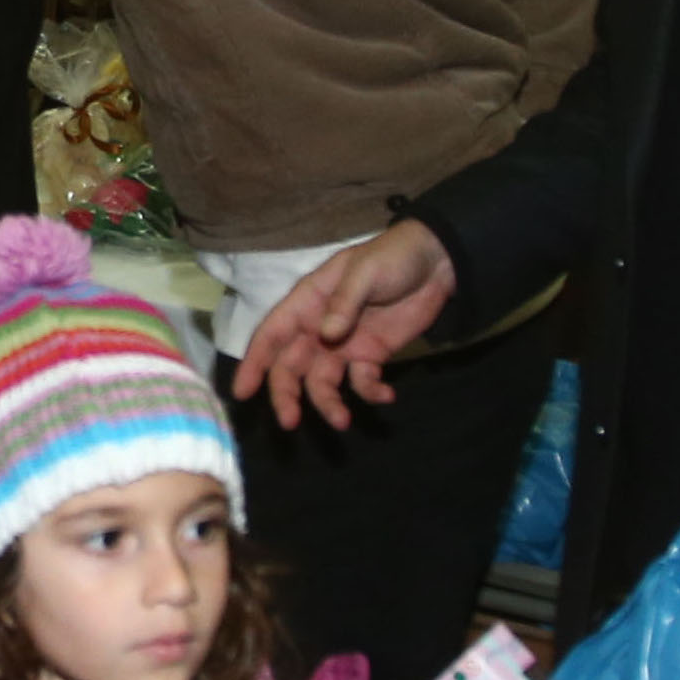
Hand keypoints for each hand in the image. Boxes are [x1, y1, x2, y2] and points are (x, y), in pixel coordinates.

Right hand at [230, 219, 455, 431]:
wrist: (437, 263)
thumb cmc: (392, 258)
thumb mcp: (365, 272)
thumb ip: (345, 302)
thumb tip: (326, 335)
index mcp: (308, 303)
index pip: (272, 335)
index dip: (254, 362)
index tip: (242, 391)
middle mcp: (318, 328)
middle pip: (291, 367)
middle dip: (286, 395)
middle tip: (290, 422)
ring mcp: (344, 345)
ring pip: (322, 382)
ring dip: (328, 403)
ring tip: (343, 420)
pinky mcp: (371, 356)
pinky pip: (362, 382)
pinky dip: (370, 393)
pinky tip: (387, 395)